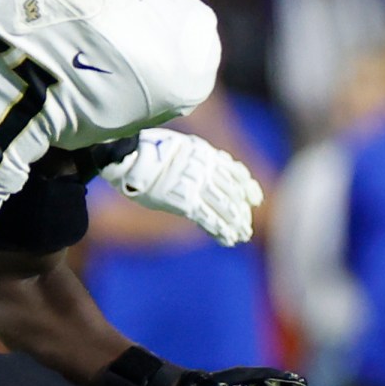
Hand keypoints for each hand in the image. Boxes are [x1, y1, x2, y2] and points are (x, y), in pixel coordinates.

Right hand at [101, 130, 263, 245]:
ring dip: (234, 223)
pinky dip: (219, 230)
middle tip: (248, 226)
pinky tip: (228, 239)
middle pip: (231, 191)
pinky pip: (208, 218)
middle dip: (241, 211)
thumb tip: (188, 162)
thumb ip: (187, 157)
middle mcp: (205, 168)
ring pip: (224, 206)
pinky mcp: (185, 201)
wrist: (129, 155)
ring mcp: (196, 184)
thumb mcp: (171, 146)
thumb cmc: (141, 151)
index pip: (233, 171)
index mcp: (203, 153)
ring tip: (242, 235)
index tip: (255, 198)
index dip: (247, 186)